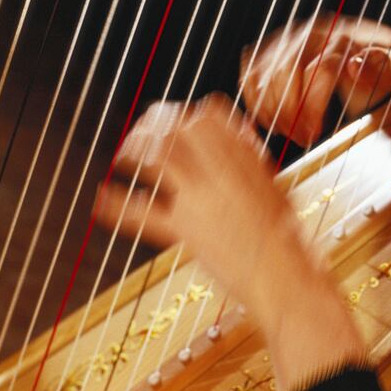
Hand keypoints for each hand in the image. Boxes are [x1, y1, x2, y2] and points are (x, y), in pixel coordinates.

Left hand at [94, 95, 365, 390]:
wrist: (285, 278)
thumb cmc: (289, 240)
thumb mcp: (275, 188)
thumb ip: (250, 164)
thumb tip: (239, 143)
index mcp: (245, 159)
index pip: (208, 115)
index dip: (190, 113)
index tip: (180, 119)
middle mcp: (220, 171)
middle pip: (177, 128)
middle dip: (155, 124)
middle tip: (143, 131)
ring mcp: (200, 199)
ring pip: (159, 157)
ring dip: (135, 151)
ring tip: (123, 156)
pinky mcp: (184, 231)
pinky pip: (143, 214)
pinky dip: (117, 205)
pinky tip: (101, 199)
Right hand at [240, 14, 390, 146]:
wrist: (371, 60)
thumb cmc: (384, 70)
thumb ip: (380, 68)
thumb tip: (353, 64)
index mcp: (344, 34)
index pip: (321, 68)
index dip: (315, 105)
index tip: (317, 132)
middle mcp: (313, 31)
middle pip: (287, 70)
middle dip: (292, 112)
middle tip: (303, 139)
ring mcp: (289, 38)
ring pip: (265, 74)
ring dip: (275, 111)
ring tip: (293, 133)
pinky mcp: (272, 49)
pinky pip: (250, 74)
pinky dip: (255, 101)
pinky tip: (270, 121)